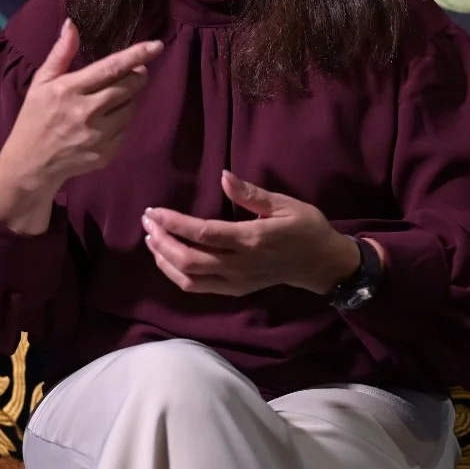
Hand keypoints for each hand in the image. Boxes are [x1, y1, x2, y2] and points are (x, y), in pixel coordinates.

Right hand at [0, 19, 162, 232]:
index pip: (110, 68)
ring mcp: (98, 136)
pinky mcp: (106, 154)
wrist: (31, 164)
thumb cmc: (35, 117)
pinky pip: (126, 129)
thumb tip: (72, 24)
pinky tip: (105, 121)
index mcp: (69, 90)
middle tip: (133, 72)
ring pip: (131, 108)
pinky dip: (121, 121)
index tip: (156, 46)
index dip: (136, 55)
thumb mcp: (41, 83)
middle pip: (129, 87)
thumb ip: (60, 54)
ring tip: (110, 100)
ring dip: (128, 99)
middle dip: (137, 76)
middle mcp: (86, 113)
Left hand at [141, 171, 367, 296]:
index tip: (153, 211)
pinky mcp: (234, 291)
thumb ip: (251, 194)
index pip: (202, 234)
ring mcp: (236, 282)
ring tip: (151, 238)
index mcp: (251, 240)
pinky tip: (168, 257)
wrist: (322, 265)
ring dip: (164, 260)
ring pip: (189, 279)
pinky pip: (198, 287)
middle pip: (188, 260)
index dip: (173, 223)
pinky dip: (176, 274)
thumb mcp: (284, 204)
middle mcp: (240, 266)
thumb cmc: (306, 228)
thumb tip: (223, 177)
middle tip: (147, 222)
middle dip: (161, 242)